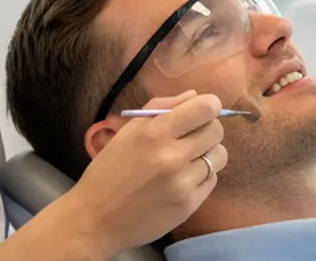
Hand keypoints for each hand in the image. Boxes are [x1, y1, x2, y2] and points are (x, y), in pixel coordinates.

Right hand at [65, 90, 228, 254]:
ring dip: (208, 154)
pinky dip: (202, 177)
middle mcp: (172, 156)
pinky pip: (212, 180)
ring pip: (219, 156)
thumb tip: (194, 96)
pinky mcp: (188, 205)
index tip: (200, 113)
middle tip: (190, 138)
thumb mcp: (126, 132)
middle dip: (207, 130)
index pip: (206, 108)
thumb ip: (161, 108)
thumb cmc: (108, 171)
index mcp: (154, 132)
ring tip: (187, 160)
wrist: (95, 219)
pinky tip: (182, 180)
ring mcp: (182, 183)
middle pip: (217, 131)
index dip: (209, 107)